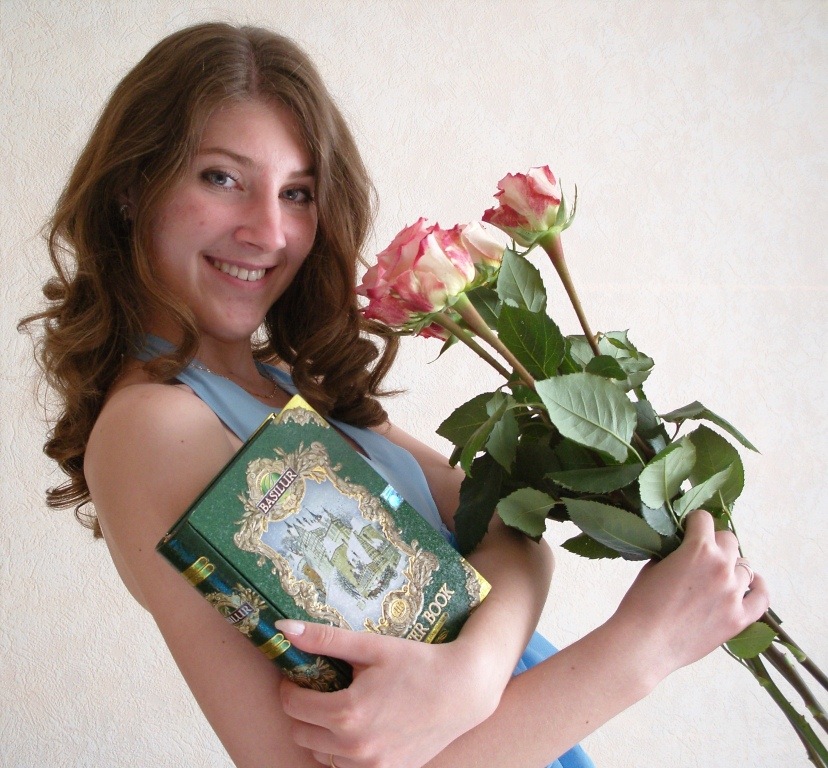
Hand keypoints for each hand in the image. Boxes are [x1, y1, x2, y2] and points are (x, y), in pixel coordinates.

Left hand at [276, 619, 500, 767]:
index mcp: (347, 714)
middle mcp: (355, 747)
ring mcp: (372, 767)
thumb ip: (325, 638)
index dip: (289, 686)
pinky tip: (358, 726)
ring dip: (320, 733)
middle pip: (300, 733)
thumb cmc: (419, 663)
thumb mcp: (372, 646)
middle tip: (317, 688)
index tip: (298, 674)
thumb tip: (283, 628)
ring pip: (320, 755)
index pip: (292, 705)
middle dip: (301, 709)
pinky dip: (342, 751)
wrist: (464, 689)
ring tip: (338, 706)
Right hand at [612, 509, 769, 682]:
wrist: (645, 643)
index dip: (692, 523)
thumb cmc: (641, 603)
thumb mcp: (653, 565)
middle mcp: (722, 567)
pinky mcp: (740, 618)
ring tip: (716, 575)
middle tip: (699, 555)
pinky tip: (750, 583)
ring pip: (744, 566)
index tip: (686, 530)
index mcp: (698, 549)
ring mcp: (734, 593)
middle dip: (713, 542)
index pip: (704, 519)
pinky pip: (761, 597)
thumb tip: (683, 548)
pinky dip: (757, 587)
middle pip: (729, 540)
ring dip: (730, 565)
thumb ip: (673, 552)